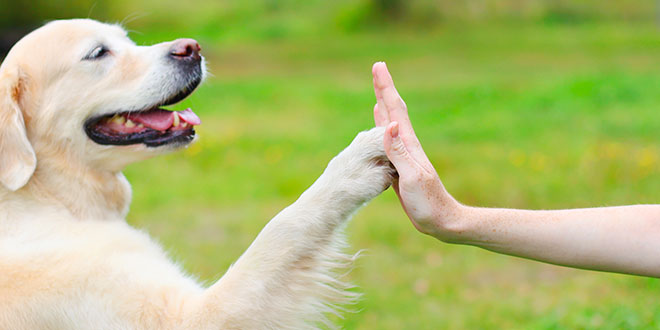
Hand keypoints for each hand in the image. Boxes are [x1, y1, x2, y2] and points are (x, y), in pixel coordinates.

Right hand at [372, 62, 462, 240]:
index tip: (378, 67)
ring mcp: (405, 155)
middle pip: (393, 111)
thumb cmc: (428, 202)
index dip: (386, 88)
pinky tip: (382, 125)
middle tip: (378, 68)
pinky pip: (389, 141)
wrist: (442, 221)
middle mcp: (407, 145)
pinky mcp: (401, 166)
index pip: (395, 110)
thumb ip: (399, 152)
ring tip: (379, 92)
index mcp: (409, 145)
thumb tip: (388, 124)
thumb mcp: (412, 177)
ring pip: (391, 124)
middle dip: (385, 89)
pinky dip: (383, 128)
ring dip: (384, 106)